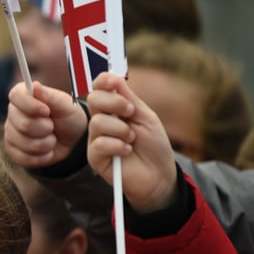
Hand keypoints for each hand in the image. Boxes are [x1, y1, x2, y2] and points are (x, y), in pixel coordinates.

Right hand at [4, 81, 86, 168]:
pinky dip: (42, 156)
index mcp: (22, 96)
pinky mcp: (13, 151)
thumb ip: (50, 96)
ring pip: (26, 143)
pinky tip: (47, 150)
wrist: (72, 141)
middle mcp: (12, 114)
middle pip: (23, 124)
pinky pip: (25, 158)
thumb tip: (34, 85)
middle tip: (53, 126)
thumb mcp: (66, 105)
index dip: (31, 105)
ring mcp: (10, 133)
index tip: (47, 111)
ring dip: (46, 143)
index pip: (16, 96)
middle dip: (45, 128)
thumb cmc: (69, 118)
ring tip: (52, 138)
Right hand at [86, 72, 176, 212]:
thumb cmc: (154, 146)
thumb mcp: (146, 117)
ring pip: (97, 123)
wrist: (159, 175)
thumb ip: (129, 99)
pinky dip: (118, 146)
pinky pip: (99, 144)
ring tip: (132, 140)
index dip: (104, 82)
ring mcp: (96, 139)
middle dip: (114, 103)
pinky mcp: (95, 157)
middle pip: (93, 100)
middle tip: (131, 112)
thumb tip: (115, 78)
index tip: (114, 81)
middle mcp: (101, 122)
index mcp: (112, 109)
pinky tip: (127, 152)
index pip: (99, 89)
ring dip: (121, 130)